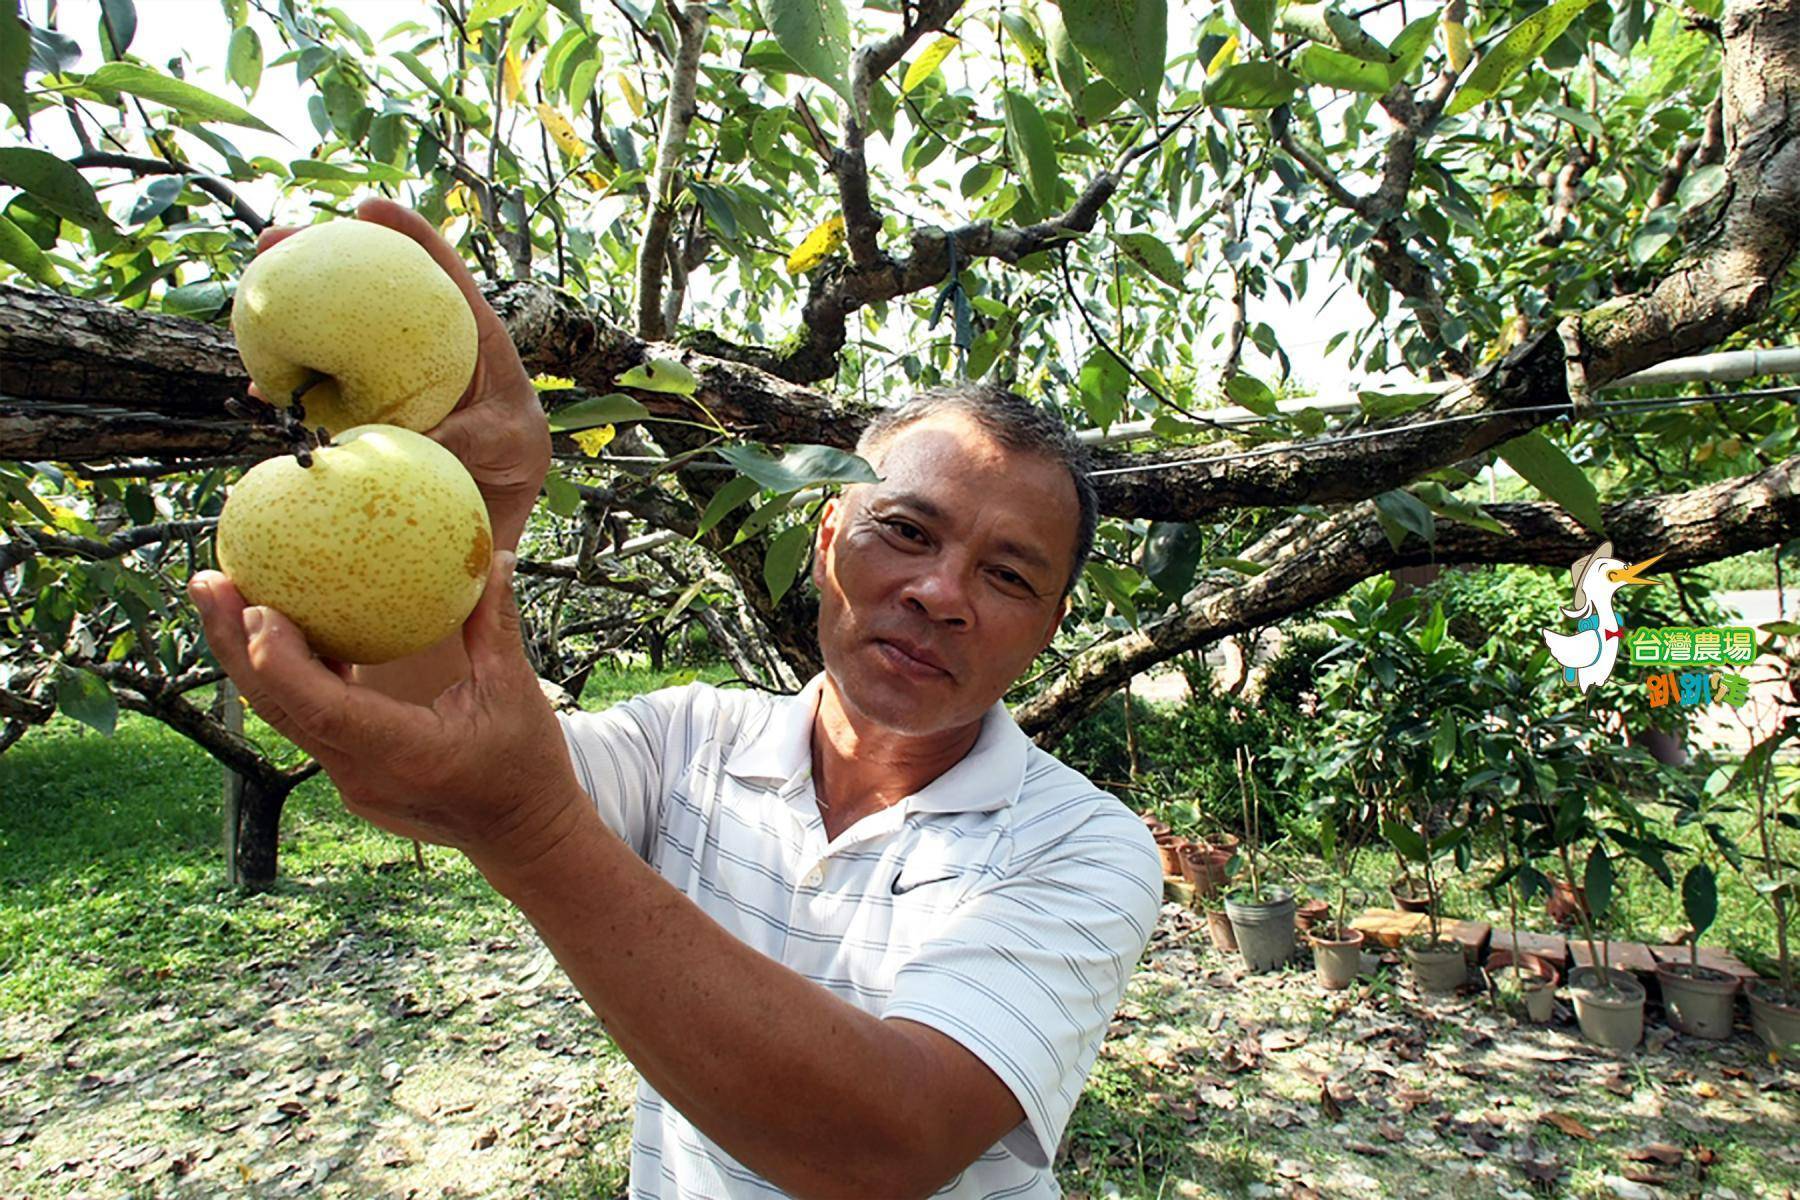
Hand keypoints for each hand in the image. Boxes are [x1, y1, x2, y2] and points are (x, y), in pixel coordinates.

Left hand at [187, 552, 589, 873]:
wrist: (519, 834)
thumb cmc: (525, 764)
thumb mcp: (516, 692)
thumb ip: (494, 625)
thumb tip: (491, 557)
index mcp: (405, 753)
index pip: (326, 709)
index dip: (283, 661)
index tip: (256, 608)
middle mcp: (362, 772)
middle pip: (279, 707)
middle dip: (232, 643)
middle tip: (207, 580)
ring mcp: (349, 779)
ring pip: (281, 713)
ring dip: (245, 656)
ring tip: (220, 593)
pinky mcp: (347, 774)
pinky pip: (303, 719)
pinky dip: (281, 674)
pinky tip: (270, 627)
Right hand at [250, 197, 551, 549]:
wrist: (493, 491)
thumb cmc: (513, 452)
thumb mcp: (505, 439)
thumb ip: (471, 433)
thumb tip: (425, 441)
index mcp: (466, 332)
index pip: (440, 271)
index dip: (407, 233)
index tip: (368, 207)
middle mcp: (419, 341)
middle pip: (370, 285)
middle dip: (319, 254)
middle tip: (274, 239)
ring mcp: (385, 369)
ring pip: (334, 329)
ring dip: (291, 309)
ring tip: (252, 289)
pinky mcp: (364, 404)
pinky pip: (322, 390)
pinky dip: (291, 386)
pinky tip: (259, 385)